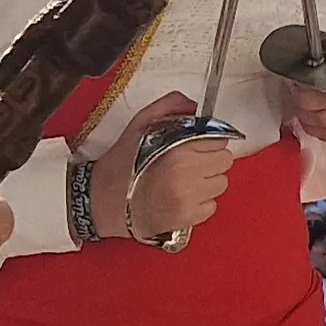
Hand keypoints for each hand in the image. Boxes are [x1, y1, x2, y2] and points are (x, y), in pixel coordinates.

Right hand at [96, 93, 231, 242]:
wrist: (101, 202)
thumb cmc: (121, 164)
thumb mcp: (140, 125)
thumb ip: (170, 106)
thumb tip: (196, 107)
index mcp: (177, 148)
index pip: (218, 139)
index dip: (206, 141)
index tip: (194, 146)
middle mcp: (186, 173)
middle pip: (224, 161)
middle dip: (209, 160)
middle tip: (188, 164)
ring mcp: (188, 198)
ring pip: (221, 184)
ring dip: (207, 182)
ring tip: (183, 182)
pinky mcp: (187, 218)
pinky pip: (212, 206)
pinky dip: (200, 203)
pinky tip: (180, 199)